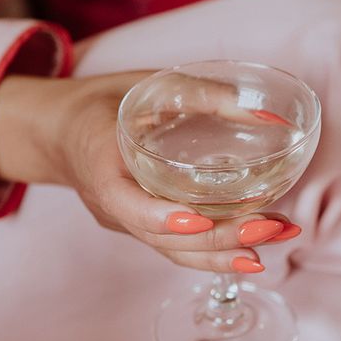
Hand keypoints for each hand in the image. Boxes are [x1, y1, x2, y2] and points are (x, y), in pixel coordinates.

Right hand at [0, 73, 301, 272]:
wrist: (62, 133)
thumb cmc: (101, 105)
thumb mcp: (143, 87)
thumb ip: (197, 95)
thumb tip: (263, 110)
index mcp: (100, 173)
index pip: (129, 207)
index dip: (164, 219)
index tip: (201, 222)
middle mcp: (114, 210)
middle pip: (165, 241)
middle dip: (219, 240)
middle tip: (269, 227)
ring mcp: (128, 225)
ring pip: (176, 252)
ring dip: (227, 253)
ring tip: (277, 237)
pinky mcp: (144, 229)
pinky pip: (178, 249)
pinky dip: (215, 252)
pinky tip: (253, 245)